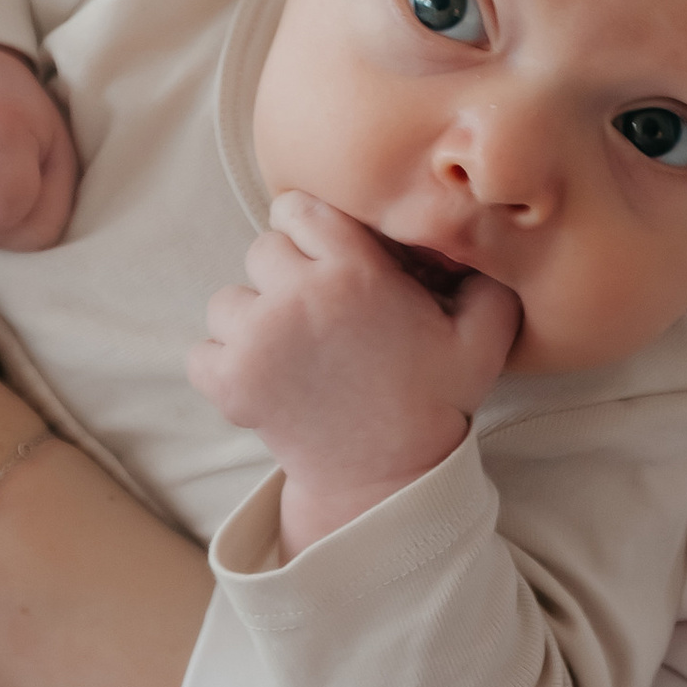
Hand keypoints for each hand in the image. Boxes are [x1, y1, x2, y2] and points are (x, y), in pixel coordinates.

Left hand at [188, 192, 519, 556]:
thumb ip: (484, 278)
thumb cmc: (433, 401)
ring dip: (251, 321)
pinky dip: (223, 364)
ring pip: (227, 300)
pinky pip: (202, 350)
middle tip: (315, 314)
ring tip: (292, 352)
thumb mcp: (482, 336)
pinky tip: (265, 379)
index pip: (296, 208)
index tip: (318, 255)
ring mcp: (257, 341)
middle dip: (284, 275)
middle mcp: (299, 297)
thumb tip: (474, 237)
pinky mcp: (230, 384)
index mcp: (354, 272)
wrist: (387, 479)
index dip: (305, 227)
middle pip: (261, 250)